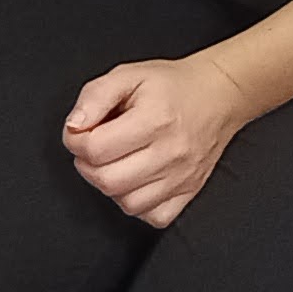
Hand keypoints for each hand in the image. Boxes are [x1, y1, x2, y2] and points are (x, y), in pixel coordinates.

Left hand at [63, 53, 253, 226]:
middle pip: (108, 181)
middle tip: (94, 149)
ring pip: (129, 203)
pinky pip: (156, 216)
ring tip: (114, 163)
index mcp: (154, 120)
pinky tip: (136, 181)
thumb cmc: (172, 86)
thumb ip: (94, 97)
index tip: (79, 132)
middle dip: (87, 166)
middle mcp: (171, 152)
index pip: (96, 149)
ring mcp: (183, 177)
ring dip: (111, 186)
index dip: (75, 141)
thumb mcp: (127, 75)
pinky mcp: (190, 191)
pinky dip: (139, 204)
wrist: (218, 95)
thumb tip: (74, 126)